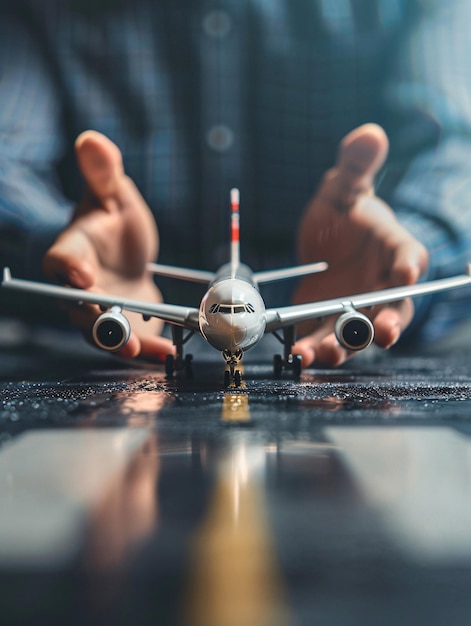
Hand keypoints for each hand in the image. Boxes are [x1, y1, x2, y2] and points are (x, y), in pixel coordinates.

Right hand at [43, 131, 173, 359]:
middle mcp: (80, 289)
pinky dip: (149, 349)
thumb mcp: (114, 195)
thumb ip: (103, 173)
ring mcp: (101, 313)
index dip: (69, 269)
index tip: (83, 276)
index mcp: (73, 252)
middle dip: (98, 320)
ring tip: (144, 351)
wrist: (129, 257)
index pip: (61, 260)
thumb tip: (91, 139)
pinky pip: (132, 342)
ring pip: (104, 333)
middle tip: (118, 330)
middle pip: (80, 308)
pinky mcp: (124, 328)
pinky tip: (167, 353)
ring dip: (123, 343)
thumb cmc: (115, 224)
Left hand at [293, 124, 428, 366]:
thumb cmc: (344, 216)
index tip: (405, 276)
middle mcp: (382, 287)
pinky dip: (314, 350)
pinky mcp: (328, 325)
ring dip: (345, 346)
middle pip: (394, 308)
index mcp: (395, 251)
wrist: (327, 246)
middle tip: (383, 331)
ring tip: (327, 353)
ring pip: (359, 334)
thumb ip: (355, 168)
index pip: (410, 258)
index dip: (409, 267)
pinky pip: (326, 341)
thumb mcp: (343, 189)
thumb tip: (369, 133)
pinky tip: (299, 355)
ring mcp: (356, 311)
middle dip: (389, 321)